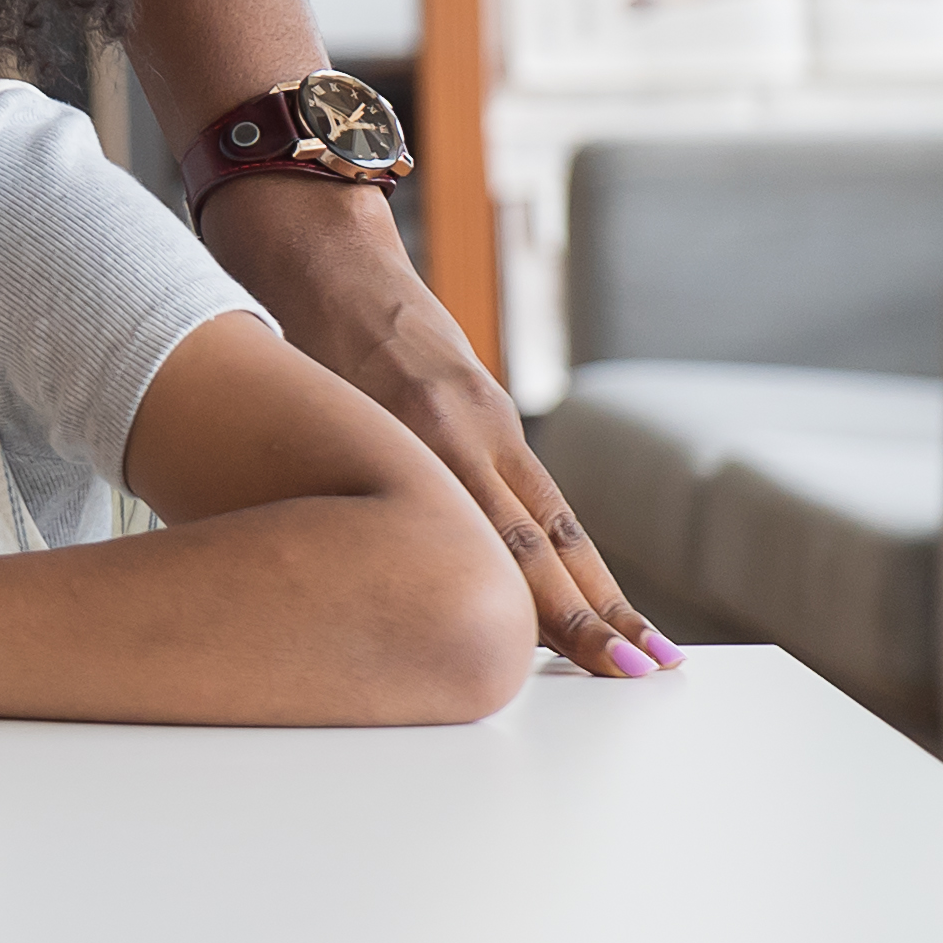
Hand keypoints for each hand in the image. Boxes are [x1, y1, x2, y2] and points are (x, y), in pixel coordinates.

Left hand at [198, 176, 671, 678]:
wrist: (326, 266)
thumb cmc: (291, 350)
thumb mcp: (301, 421)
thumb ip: (326, 495)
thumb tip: (323, 587)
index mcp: (419, 431)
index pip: (493, 541)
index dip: (531, 606)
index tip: (569, 661)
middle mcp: (469, 431)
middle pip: (541, 541)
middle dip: (590, 614)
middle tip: (637, 676)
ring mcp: (492, 424)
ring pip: (557, 524)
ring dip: (603, 594)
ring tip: (651, 655)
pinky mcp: (496, 419)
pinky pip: (540, 499)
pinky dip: (570, 555)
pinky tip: (602, 605)